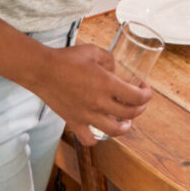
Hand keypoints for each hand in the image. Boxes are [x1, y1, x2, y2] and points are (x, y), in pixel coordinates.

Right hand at [29, 43, 150, 138]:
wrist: (42, 71)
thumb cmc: (67, 59)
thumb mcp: (93, 51)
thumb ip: (109, 60)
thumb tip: (115, 70)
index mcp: (107, 84)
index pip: (137, 97)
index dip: (147, 94)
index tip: (144, 88)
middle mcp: (99, 103)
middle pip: (130, 114)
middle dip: (140, 108)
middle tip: (139, 102)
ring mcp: (87, 115)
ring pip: (114, 130)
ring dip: (125, 127)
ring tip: (126, 122)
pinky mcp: (74, 122)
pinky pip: (88, 139)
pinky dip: (97, 138)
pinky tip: (99, 130)